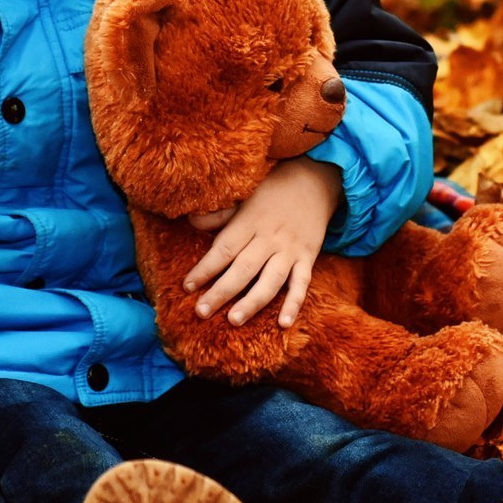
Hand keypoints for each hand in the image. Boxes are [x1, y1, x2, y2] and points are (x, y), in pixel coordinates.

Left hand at [185, 157, 343, 327]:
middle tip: (201, 312)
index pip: (223, 249)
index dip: (205, 269)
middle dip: (221, 292)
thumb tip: (191, 221)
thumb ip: (220, 214)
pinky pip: (302, 283)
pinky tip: (283, 323)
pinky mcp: (307, 257)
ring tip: (234, 320)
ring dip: (252, 302)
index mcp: (250, 221)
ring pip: (270, 280)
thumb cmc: (273, 190)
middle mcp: (269, 238)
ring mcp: (290, 249)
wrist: (315, 180)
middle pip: (243, 269)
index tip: (187, 286)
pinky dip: (294, 304)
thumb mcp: (245, 196)